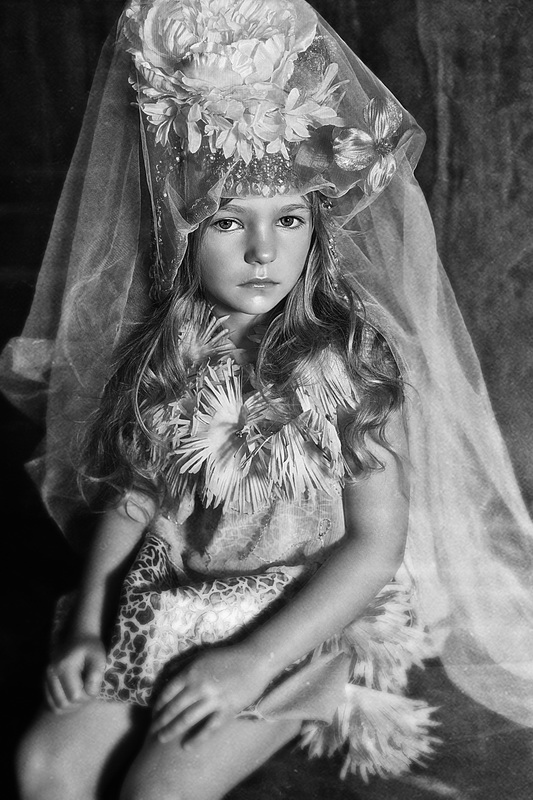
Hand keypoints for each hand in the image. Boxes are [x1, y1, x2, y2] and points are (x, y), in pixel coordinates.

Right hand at [45, 635, 106, 712]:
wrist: (78, 637)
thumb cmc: (90, 647)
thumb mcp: (99, 657)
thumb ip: (96, 675)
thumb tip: (90, 692)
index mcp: (64, 667)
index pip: (74, 696)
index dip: (88, 696)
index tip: (95, 686)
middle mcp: (50, 674)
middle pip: (63, 704)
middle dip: (80, 702)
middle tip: (89, 691)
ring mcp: (45, 679)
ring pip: (56, 707)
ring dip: (72, 706)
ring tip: (82, 693)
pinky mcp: (44, 683)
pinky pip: (51, 704)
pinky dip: (63, 704)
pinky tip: (73, 695)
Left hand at [150, 645, 270, 745]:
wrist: (254, 661)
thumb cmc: (227, 656)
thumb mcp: (201, 655)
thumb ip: (183, 665)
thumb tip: (165, 675)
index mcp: (191, 672)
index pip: (168, 692)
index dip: (158, 705)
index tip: (152, 714)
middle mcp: (199, 687)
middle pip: (174, 708)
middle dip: (161, 721)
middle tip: (152, 732)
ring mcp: (213, 700)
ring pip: (187, 719)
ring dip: (172, 730)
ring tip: (162, 739)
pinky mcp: (227, 710)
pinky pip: (208, 728)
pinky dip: (196, 739)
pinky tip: (186, 746)